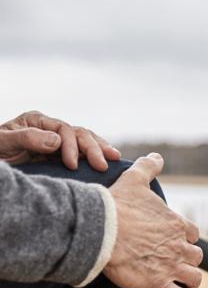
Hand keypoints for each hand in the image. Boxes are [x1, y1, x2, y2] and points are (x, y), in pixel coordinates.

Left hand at [0, 110, 120, 169]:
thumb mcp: (4, 142)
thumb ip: (27, 138)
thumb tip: (57, 140)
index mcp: (36, 122)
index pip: (63, 129)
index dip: (72, 146)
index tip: (72, 165)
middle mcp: (49, 129)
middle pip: (78, 133)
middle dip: (93, 148)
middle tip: (103, 165)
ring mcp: (56, 143)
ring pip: (84, 141)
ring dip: (100, 149)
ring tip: (115, 158)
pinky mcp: (58, 157)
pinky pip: (81, 154)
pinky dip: (95, 156)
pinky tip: (107, 161)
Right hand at [104, 153, 203, 287]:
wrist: (100, 230)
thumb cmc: (117, 205)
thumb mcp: (135, 179)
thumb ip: (149, 167)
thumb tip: (157, 156)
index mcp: (176, 224)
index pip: (191, 233)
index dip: (185, 238)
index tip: (177, 240)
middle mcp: (178, 246)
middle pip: (195, 257)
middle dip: (188, 260)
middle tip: (176, 262)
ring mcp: (170, 267)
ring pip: (194, 278)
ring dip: (190, 280)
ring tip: (183, 283)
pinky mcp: (159, 285)